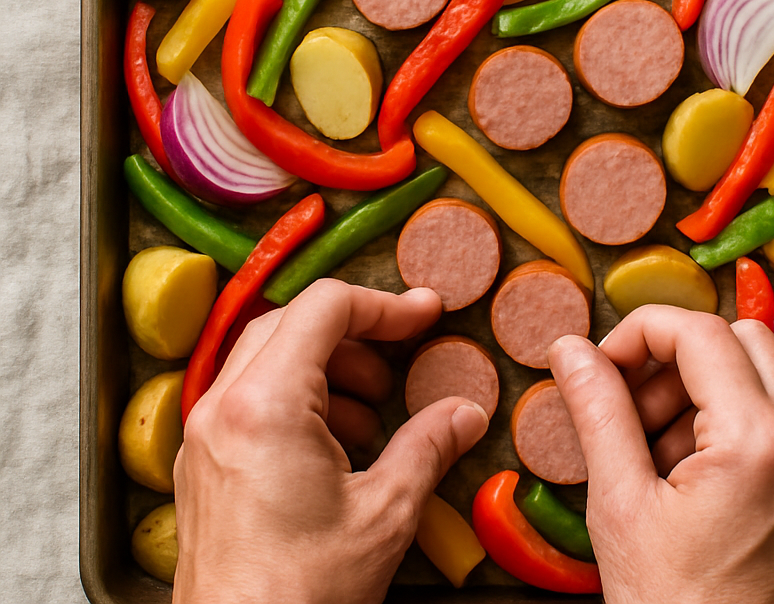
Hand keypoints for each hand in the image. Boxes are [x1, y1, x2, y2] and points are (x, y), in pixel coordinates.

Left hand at [172, 279, 488, 603]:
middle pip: (291, 322)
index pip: (325, 308)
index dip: (384, 305)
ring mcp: (203, 436)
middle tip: (398, 363)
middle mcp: (222, 407)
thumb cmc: (301, 596)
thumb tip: (465, 414)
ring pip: (266, 357)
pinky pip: (248, 397)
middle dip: (354, 334)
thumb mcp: (385, 514)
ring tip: (370, 415)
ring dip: (325, 366)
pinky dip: (296, 398)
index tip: (424, 315)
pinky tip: (333, 446)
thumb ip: (428, 447)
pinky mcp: (201, 464)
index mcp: (266, 404)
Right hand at [548, 307, 773, 603]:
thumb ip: (597, 412)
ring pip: (765, 374)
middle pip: (740, 339)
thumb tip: (570, 350)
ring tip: (654, 448)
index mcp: (758, 442)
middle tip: (630, 404)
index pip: (698, 332)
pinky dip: (734, 420)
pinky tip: (691, 473)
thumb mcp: (621, 508)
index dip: (639, 334)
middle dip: (676, 357)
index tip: (601, 366)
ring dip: (705, 387)